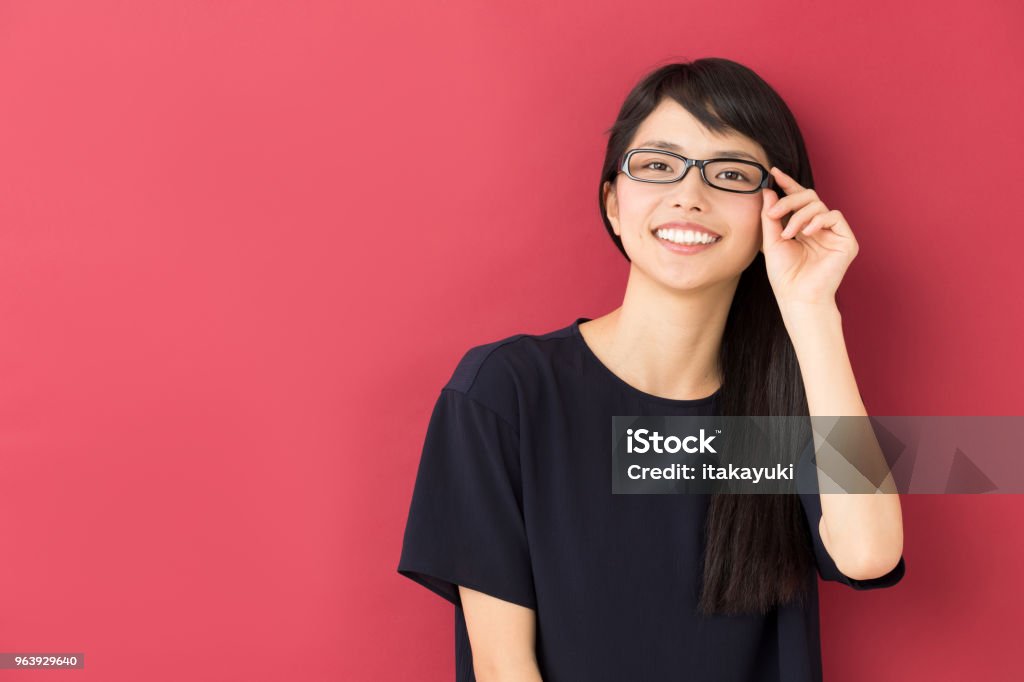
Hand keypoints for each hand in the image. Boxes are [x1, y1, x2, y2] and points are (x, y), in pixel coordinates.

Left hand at [759, 166, 858, 308]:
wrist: (797, 297)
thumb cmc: (784, 275)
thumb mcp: (771, 242)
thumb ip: (770, 217)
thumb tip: (768, 191)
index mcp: (803, 228)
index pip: (797, 200)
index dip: (787, 184)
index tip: (773, 172)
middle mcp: (820, 228)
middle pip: (809, 197)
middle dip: (789, 200)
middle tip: (774, 214)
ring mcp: (834, 234)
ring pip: (819, 205)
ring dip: (799, 216)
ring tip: (788, 234)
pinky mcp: (846, 241)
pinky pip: (835, 216)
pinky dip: (818, 220)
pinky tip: (806, 233)